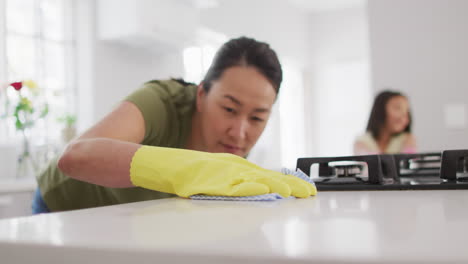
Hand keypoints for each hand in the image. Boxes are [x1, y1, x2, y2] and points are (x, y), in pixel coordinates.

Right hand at [130, 146, 315, 197]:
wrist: (161, 164)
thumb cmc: (186, 171)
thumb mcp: (214, 175)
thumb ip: (233, 181)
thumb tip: (255, 189)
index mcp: (234, 165)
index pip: (266, 174)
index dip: (286, 181)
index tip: (304, 188)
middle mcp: (231, 166)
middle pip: (266, 175)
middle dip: (289, 184)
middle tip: (309, 192)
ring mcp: (220, 172)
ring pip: (253, 179)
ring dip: (275, 185)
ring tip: (294, 192)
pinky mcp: (209, 180)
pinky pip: (231, 185)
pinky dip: (248, 187)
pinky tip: (262, 189)